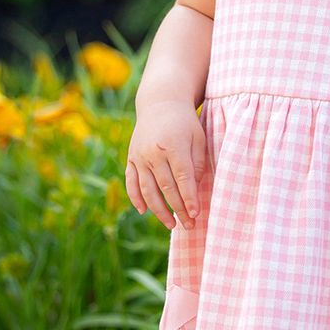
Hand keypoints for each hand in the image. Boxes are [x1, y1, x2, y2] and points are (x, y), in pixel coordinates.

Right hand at [125, 100, 207, 230]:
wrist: (160, 103)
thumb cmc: (185, 122)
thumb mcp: (198, 137)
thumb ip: (198, 163)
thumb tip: (196, 188)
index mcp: (173, 145)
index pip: (183, 178)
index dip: (189, 198)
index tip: (196, 214)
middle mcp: (154, 152)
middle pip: (166, 187)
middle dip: (178, 209)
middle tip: (189, 226)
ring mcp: (140, 156)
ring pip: (148, 189)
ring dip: (159, 210)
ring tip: (171, 225)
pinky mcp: (131, 158)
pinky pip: (131, 182)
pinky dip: (136, 198)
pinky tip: (144, 211)